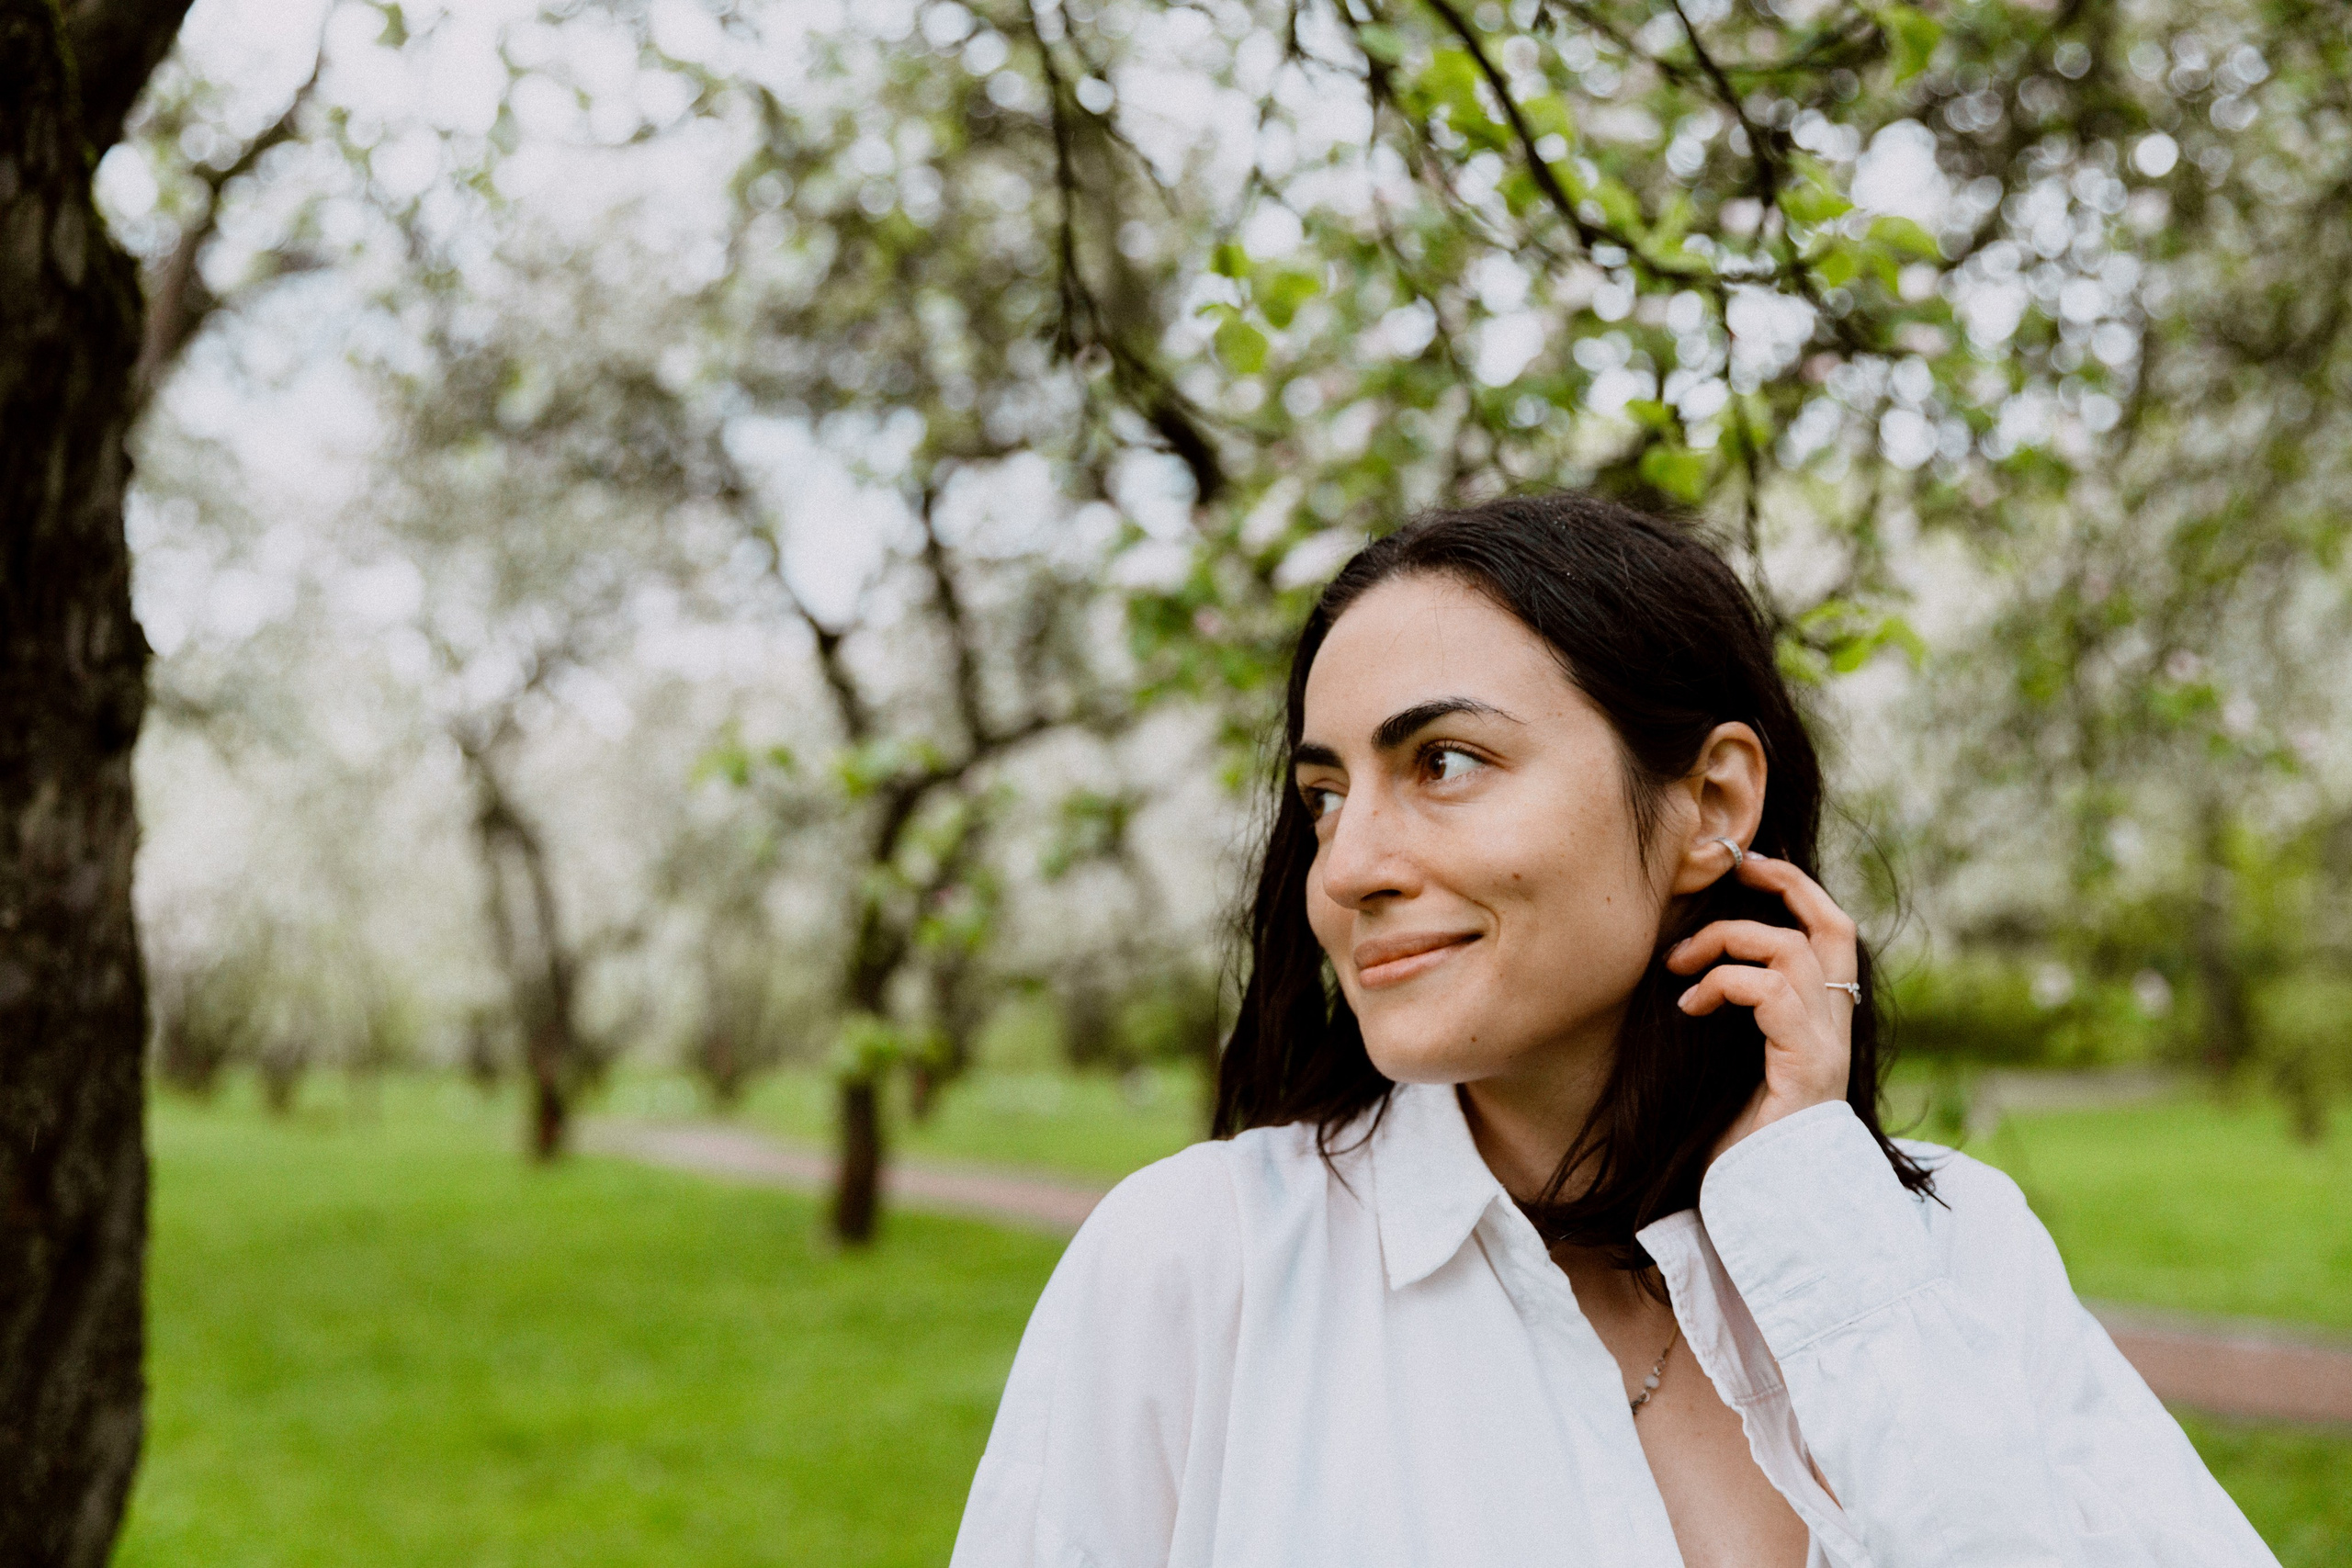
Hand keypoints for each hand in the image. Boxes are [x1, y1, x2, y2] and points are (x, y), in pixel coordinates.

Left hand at [1662, 849, 1857, 1163]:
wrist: (1758, 1207)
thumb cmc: (1739, 1145)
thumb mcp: (1728, 1063)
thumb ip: (1731, 1015)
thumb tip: (1688, 963)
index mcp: (1821, 1023)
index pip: (1832, 935)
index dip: (1797, 891)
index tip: (1746, 870)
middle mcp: (1835, 1028)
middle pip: (1836, 926)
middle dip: (1788, 884)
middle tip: (1735, 869)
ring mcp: (1825, 1046)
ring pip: (1792, 949)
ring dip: (1726, 942)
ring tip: (1680, 967)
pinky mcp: (1804, 1066)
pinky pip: (1770, 991)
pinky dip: (1723, 983)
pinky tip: (1690, 1006)